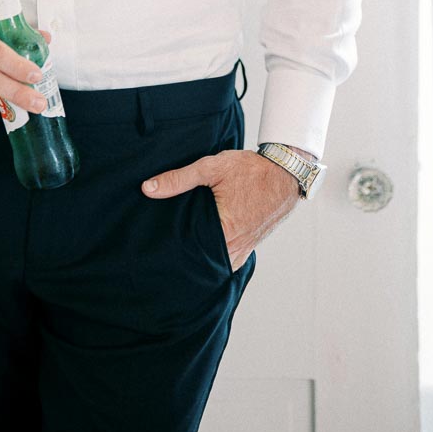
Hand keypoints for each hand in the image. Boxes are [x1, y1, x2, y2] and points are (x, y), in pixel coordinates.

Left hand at [142, 148, 302, 270]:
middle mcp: (236, 245)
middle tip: (164, 249)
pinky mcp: (250, 246)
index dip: (173, 248)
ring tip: (181, 249)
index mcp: (226, 230)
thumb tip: (148, 188)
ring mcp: (245, 248)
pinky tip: (203, 247)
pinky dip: (216, 255)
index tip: (158, 245)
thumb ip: (178, 179)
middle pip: (203, 260)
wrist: (284, 172)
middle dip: (185, 255)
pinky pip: (229, 259)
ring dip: (202, 256)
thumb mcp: (211, 168)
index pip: (191, 250)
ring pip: (216, 262)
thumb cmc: (250, 170)